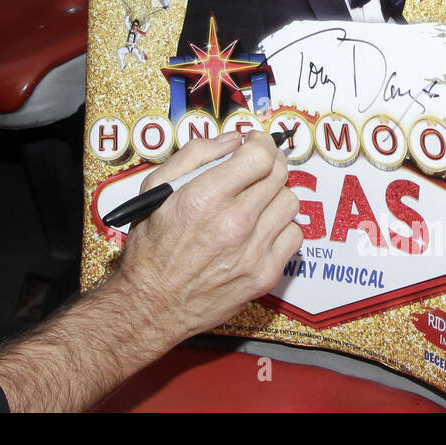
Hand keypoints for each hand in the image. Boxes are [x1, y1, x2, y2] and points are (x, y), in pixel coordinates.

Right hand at [116, 130, 301, 341]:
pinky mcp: (265, 274)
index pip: (259, 156)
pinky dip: (281, 227)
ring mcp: (253, 251)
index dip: (261, 143)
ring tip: (257, 200)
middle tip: (257, 166)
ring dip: (276, 194)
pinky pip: (294, 236)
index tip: (255, 143)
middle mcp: (234, 223)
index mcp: (205, 197)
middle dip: (270, 162)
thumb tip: (232, 140)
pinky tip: (261, 228)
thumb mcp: (156, 189)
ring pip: (290, 202)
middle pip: (279, 175)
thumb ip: (195, 155)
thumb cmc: (151, 248)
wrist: (153, 305)